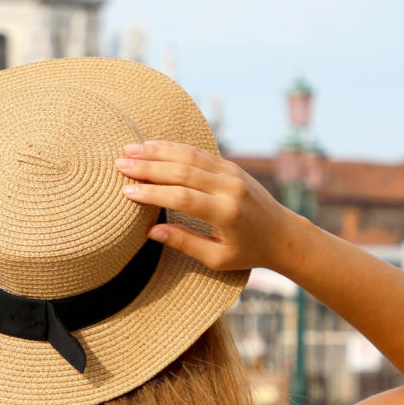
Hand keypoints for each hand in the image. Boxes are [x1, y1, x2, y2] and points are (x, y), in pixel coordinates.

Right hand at [115, 140, 300, 275]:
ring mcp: (231, 173)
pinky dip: (174, 148)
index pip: (182, 198)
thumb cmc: (248, 251)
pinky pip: (199, 153)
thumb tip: (152, 231)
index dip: (152, 193)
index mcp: (225, 213)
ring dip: (158, 151)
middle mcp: (229, 188)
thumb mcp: (217, 258)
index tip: (127, 192)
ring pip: (189, 156)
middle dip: (149, 167)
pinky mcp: (231, 166)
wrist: (283, 234)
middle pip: (182, 171)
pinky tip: (154, 146)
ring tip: (130, 150)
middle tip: (120, 165)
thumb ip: (185, 243)